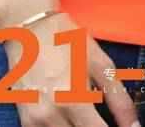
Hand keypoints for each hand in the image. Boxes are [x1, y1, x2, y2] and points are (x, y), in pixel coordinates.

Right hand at [0, 10, 139, 125]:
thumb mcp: (100, 63)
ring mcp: (35, 121)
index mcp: (74, 101)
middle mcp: (52, 116)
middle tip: (100, 118)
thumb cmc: (68, 40)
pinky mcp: (25, 121)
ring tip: (87, 116)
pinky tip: (70, 117)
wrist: (30, 27)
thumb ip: (119, 99)